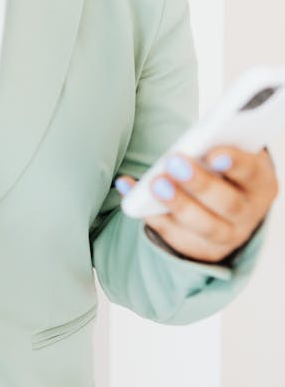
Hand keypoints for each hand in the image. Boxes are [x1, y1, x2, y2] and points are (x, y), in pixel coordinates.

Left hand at [116, 145, 277, 263]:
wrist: (227, 205)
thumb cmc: (225, 168)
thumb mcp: (230, 154)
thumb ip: (216, 144)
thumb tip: (192, 139)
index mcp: (259, 182)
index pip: (251, 173)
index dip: (235, 163)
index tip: (214, 153)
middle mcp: (247, 213)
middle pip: (227, 203)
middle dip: (200, 184)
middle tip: (175, 163)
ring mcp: (226, 235)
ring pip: (204, 226)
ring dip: (178, 204)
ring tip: (155, 183)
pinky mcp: (199, 247)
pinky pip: (171, 232)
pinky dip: (148, 212)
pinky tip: (128, 189)